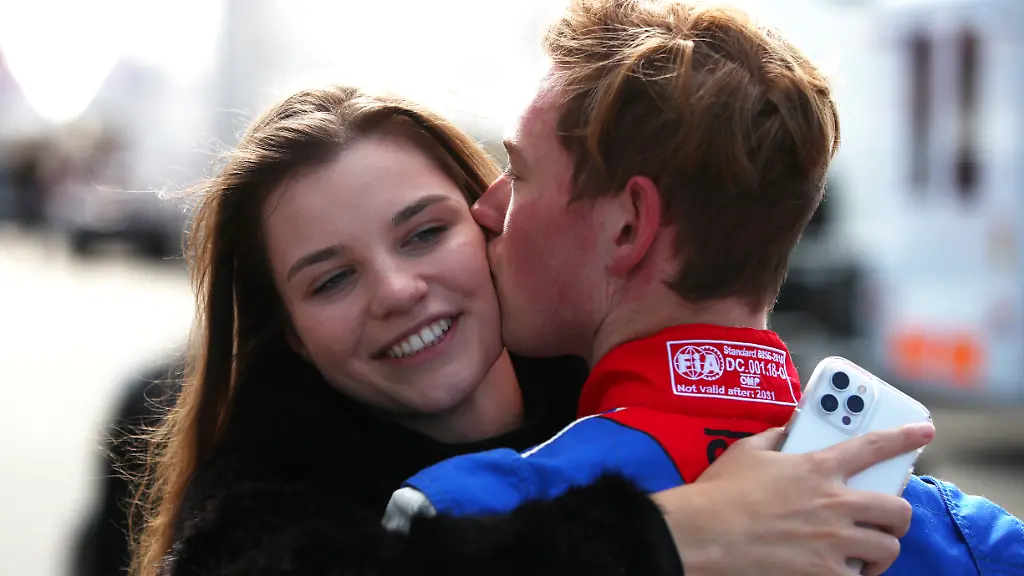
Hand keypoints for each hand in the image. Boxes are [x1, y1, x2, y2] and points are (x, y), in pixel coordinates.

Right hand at [651, 423, 934, 575]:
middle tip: (883, 521)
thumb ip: (776, 437)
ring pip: (888, 548)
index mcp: (817, 467)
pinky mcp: (825, 573)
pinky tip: (840, 571)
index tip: (924, 432)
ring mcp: (834, 541)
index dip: (904, 437)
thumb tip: (790, 427)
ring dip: (879, 551)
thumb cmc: (719, 494)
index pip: (874, 446)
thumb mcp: (746, 452)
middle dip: (897, 516)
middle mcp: (835, 502)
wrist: (702, 535)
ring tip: (863, 553)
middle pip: (897, 509)